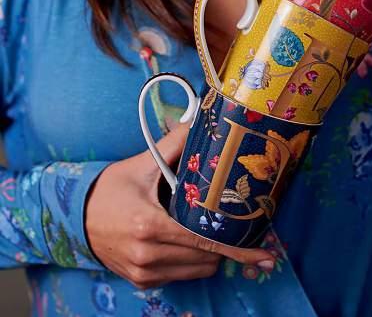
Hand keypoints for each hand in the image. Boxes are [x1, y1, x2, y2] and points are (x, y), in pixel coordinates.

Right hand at [85, 124, 275, 288]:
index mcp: (151, 225)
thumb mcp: (142, 164)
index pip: (205, 242)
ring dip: (208, 253)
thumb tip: (200, 121)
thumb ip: (175, 144)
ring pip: (198, 270)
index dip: (237, 250)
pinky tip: (183, 240)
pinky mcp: (142, 281)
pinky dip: (190, 261)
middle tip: (231, 224)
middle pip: (207, 258)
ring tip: (204, 230)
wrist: (76, 217)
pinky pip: (181, 276)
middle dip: (223, 243)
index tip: (264, 255)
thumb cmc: (110, 189)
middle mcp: (149, 254)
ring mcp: (145, 272)